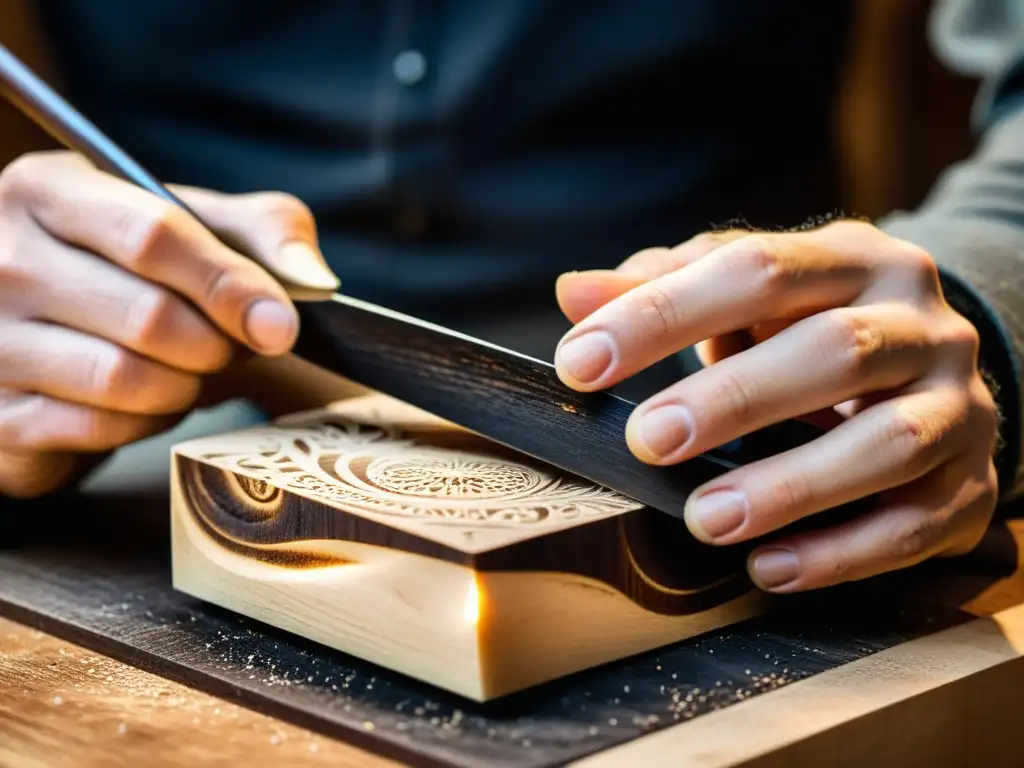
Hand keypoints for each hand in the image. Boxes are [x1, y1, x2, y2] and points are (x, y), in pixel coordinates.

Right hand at [0, 150, 338, 497]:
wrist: (58, 333)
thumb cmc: (141, 271)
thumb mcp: (202, 228)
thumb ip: (265, 233)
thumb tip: (314, 280)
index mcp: (49, 190)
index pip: (153, 234)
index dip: (228, 285)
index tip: (279, 323)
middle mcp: (1, 257)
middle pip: (148, 315)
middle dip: (216, 345)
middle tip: (231, 348)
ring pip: (123, 379)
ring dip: (184, 386)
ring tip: (189, 370)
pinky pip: (98, 427)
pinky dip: (146, 422)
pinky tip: (147, 400)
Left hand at [554, 220, 998, 591]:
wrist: (929, 368)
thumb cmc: (810, 325)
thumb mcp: (747, 294)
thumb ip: (664, 289)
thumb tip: (575, 294)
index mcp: (854, 259)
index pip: (757, 268)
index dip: (665, 314)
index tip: (583, 363)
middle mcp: (919, 322)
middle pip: (835, 350)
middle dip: (734, 399)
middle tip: (649, 442)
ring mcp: (957, 403)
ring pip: (886, 442)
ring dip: (790, 486)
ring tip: (705, 518)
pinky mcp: (971, 482)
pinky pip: (915, 524)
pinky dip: (840, 552)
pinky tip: (768, 567)